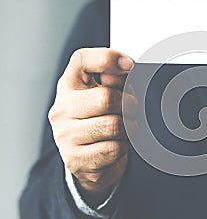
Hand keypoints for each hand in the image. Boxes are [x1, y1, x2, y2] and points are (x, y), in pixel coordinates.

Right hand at [48, 47, 137, 205]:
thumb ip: (117, 78)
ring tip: (123, 128)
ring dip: (127, 128)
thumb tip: (127, 69)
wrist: (89, 159)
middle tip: (132, 109)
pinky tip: (115, 144)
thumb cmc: (101, 119)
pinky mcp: (75, 159)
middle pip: (106, 98)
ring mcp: (65, 134)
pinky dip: (123, 148)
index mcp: (70, 84)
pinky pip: (113, 149)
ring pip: (113, 125)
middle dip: (128, 105)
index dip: (109, 59)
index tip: (128, 66)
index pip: (83, 60)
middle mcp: (63, 107)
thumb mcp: (106, 92)